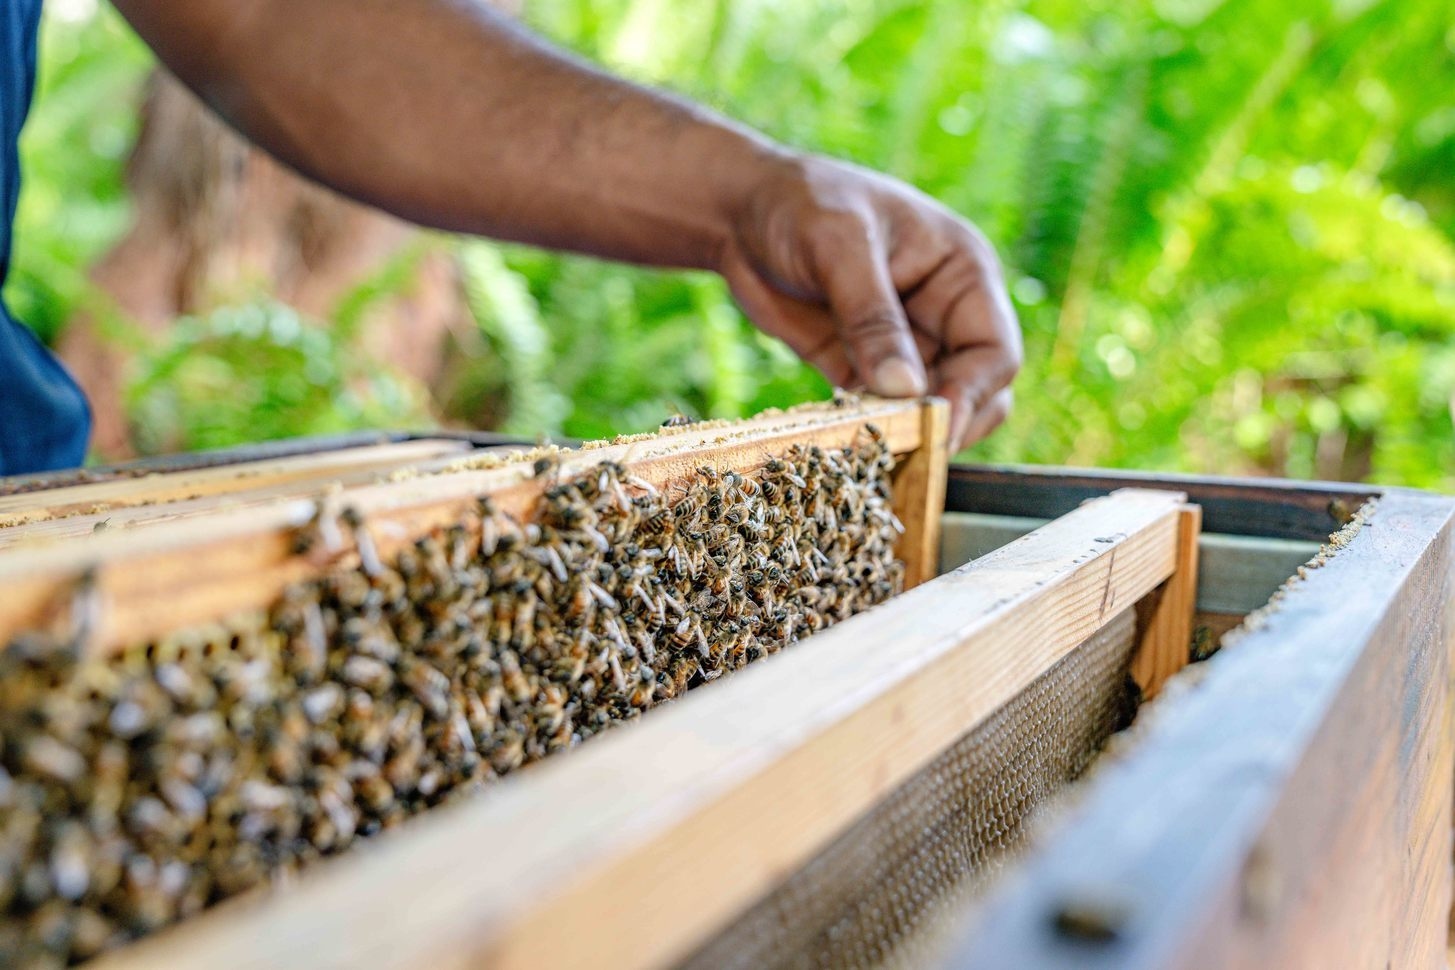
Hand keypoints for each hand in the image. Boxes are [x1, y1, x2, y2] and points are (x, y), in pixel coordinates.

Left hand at [718, 151, 1020, 449]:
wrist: (738, 211)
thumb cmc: (799, 203)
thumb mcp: (838, 245)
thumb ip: (872, 317)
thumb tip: (907, 390)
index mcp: (961, 273)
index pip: (994, 350)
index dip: (973, 393)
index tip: (937, 425)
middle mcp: (943, 314)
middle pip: (976, 391)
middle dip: (950, 422)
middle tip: (911, 449)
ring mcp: (903, 346)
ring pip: (929, 409)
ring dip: (909, 433)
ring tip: (876, 451)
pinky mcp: (859, 370)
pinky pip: (880, 413)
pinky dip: (870, 432)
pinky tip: (846, 443)